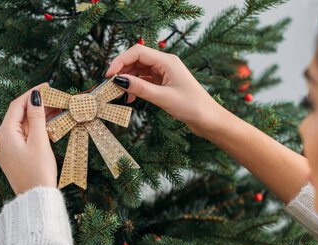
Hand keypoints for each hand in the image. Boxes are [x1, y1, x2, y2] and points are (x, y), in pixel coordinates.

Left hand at [0, 83, 58, 194]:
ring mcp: (7, 150)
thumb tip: (34, 97)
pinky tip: (49, 126)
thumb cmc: (38, 172)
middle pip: (19, 115)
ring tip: (56, 110)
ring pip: (22, 127)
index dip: (32, 93)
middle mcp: (2, 141)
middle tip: (55, 98)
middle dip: (37, 105)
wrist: (36, 199)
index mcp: (5, 134)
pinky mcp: (14, 158)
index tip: (47, 86)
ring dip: (38, 117)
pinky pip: (24, 137)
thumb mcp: (39, 141)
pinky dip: (35, 129)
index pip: (17, 106)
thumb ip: (36, 117)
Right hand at [104, 44, 226, 139]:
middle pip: (136, 60)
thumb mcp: (163, 98)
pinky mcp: (164, 84)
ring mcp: (165, 73)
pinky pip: (145, 81)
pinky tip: (130, 99)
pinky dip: (136, 88)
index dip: (120, 61)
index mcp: (167, 61)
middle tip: (109, 86)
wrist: (209, 119)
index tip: (109, 75)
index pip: (137, 52)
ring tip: (118, 94)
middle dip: (122, 71)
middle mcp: (165, 64)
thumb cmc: (192, 106)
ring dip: (128, 81)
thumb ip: (140, 88)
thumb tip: (119, 80)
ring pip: (139, 71)